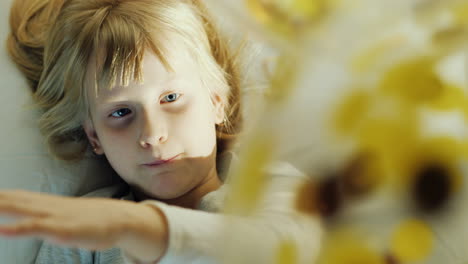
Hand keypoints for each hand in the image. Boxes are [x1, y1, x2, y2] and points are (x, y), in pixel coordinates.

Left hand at [0, 190, 167, 260]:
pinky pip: (37, 228)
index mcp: (47, 203)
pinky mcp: (63, 229)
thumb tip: (35, 217)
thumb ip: (50, 214)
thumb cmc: (93, 219)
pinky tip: (1, 230)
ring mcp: (55, 216)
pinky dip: (18, 228)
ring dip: (0, 206)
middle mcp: (48, 206)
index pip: (16, 196)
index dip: (0, 195)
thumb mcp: (68, 215)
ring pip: (21, 209)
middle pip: (13, 200)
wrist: (120, 218)